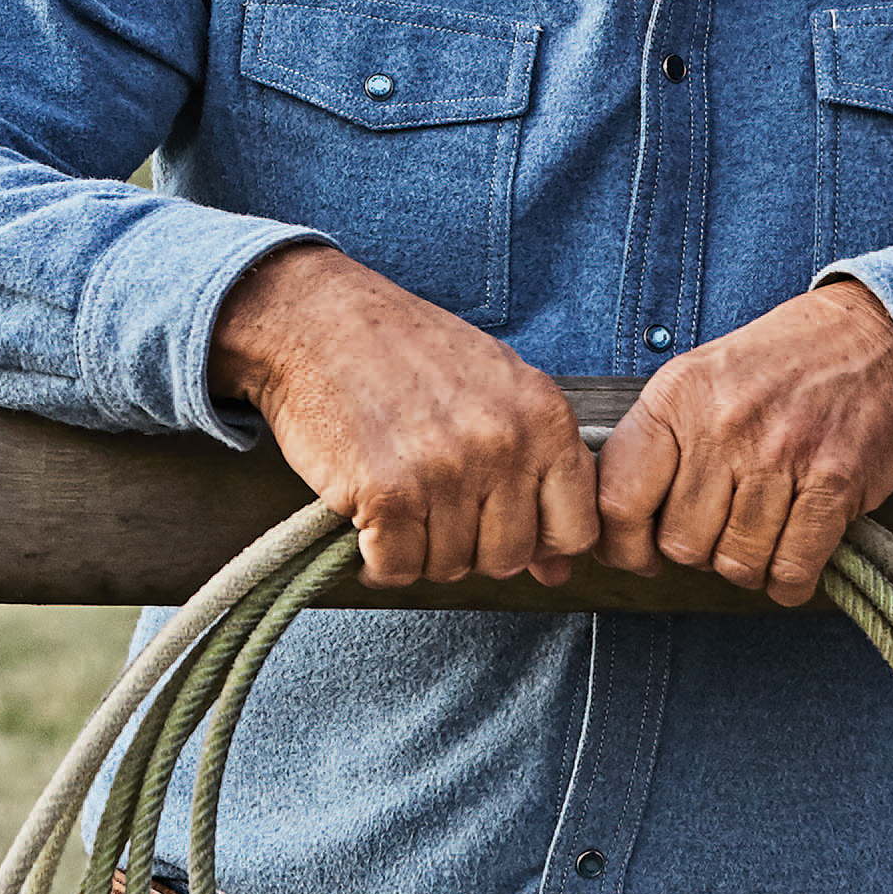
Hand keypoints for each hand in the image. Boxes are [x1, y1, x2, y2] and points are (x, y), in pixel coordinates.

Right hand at [211, 245, 597, 588]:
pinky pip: (395, 568)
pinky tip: (368, 524)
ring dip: (418, 549)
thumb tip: (558, 572)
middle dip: (469, 547)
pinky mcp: (387, 493)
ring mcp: (446, 470)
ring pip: (449, 567)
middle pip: (507, 557)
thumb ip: (539, 472)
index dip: (538, 543)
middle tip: (434, 508)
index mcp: (545, 417)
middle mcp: (504, 444)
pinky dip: (376, 561)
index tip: (500, 524)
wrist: (316, 321)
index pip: (576, 530)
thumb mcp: (497, 391)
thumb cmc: (405, 351)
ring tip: (398, 501)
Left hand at [595, 281, 892, 606]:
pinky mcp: (835, 480)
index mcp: (678, 396)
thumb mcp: (700, 378)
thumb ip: (657, 443)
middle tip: (718, 531)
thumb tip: (615, 527)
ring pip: (736, 562)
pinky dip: (789, 579)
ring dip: (746, 564)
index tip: (638, 555)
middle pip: (681, 543)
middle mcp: (724, 423)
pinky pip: (793, 567)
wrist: (875, 339)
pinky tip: (791, 557)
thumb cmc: (780, 366)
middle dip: (696, 552)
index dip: (622, 546)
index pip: (618, 500)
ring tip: (759, 534)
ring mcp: (782, 452)